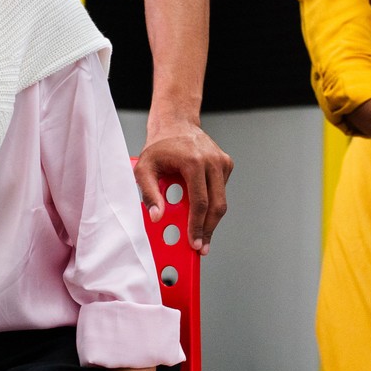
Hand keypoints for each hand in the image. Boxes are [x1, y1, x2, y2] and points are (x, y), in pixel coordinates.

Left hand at [137, 121, 232, 252]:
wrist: (176, 123)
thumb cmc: (159, 147)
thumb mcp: (143, 168)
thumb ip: (149, 194)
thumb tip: (157, 217)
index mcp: (194, 161)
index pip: (200, 202)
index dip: (198, 226)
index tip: (195, 243)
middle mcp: (212, 161)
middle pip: (216, 205)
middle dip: (209, 230)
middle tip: (201, 247)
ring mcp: (222, 162)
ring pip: (221, 200)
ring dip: (211, 220)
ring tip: (200, 234)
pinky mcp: (226, 164)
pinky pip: (221, 191)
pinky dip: (211, 203)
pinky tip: (199, 206)